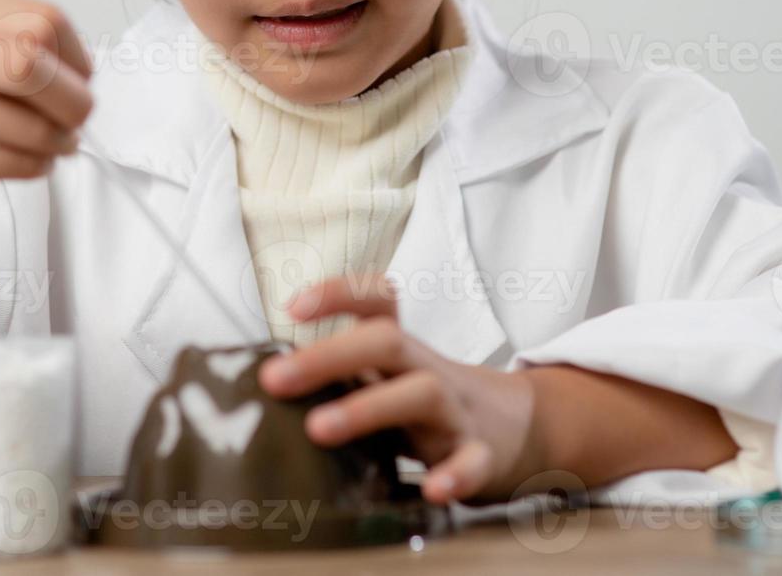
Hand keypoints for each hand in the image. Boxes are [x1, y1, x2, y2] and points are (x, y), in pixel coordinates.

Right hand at [0, 0, 93, 279]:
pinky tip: (25, 157)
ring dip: (60, 141)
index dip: (77, 56)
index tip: (78, 77)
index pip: (45, 20)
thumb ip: (39, 48)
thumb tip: (84, 79)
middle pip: (30, 65)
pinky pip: (20, 162)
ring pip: (34, 126)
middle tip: (77, 116)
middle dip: (73, 100)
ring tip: (52, 140)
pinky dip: (39, 164)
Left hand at [257, 275, 539, 503]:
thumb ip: (341, 374)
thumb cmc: (432, 404)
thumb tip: (258, 382)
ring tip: (319, 428)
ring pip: (422, 392)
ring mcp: (457, 411)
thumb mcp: (390, 378)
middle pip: (387, 340)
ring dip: (368, 407)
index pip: (377, 300)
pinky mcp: (482, 454)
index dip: (338, 293)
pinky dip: (454, 474)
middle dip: (329, 354)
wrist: (523, 430)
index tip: (292, 307)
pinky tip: (432, 488)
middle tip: (275, 378)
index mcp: (402, 350)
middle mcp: (428, 369)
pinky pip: (472, 460)